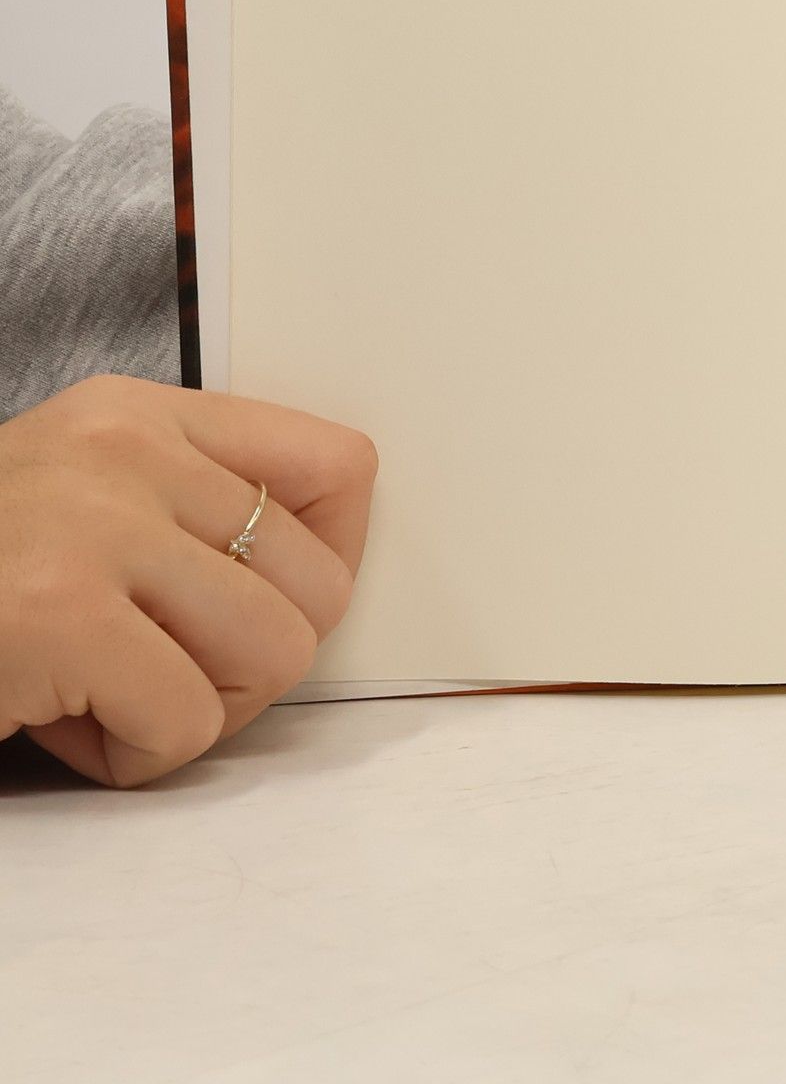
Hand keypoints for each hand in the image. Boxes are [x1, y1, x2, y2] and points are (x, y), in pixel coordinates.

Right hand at [0, 375, 376, 784]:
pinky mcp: (56, 614)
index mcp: (140, 414)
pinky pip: (188, 722)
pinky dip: (137, 759)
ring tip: (111, 698)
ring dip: (200, 712)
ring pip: (275, 654)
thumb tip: (329, 571)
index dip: (332, 559)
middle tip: (164, 673)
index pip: (340, 466)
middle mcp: (122, 450)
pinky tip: (63, 730)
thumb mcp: (87, 500)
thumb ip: (195, 506)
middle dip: (255, 661)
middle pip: (321, 584)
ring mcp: (89, 525)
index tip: (272, 603)